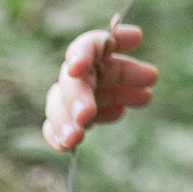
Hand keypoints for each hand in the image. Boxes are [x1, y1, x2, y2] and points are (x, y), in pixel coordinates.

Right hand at [42, 18, 155, 151]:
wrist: (111, 93)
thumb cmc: (119, 73)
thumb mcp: (126, 65)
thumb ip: (128, 59)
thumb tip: (140, 45)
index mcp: (95, 53)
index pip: (87, 46)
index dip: (80, 55)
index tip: (76, 67)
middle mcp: (77, 74)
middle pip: (73, 83)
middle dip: (78, 98)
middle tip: (85, 114)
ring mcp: (67, 97)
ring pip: (59, 106)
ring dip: (67, 121)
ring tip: (75, 137)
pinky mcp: (63, 119)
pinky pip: (52, 127)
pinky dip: (56, 136)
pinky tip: (65, 146)